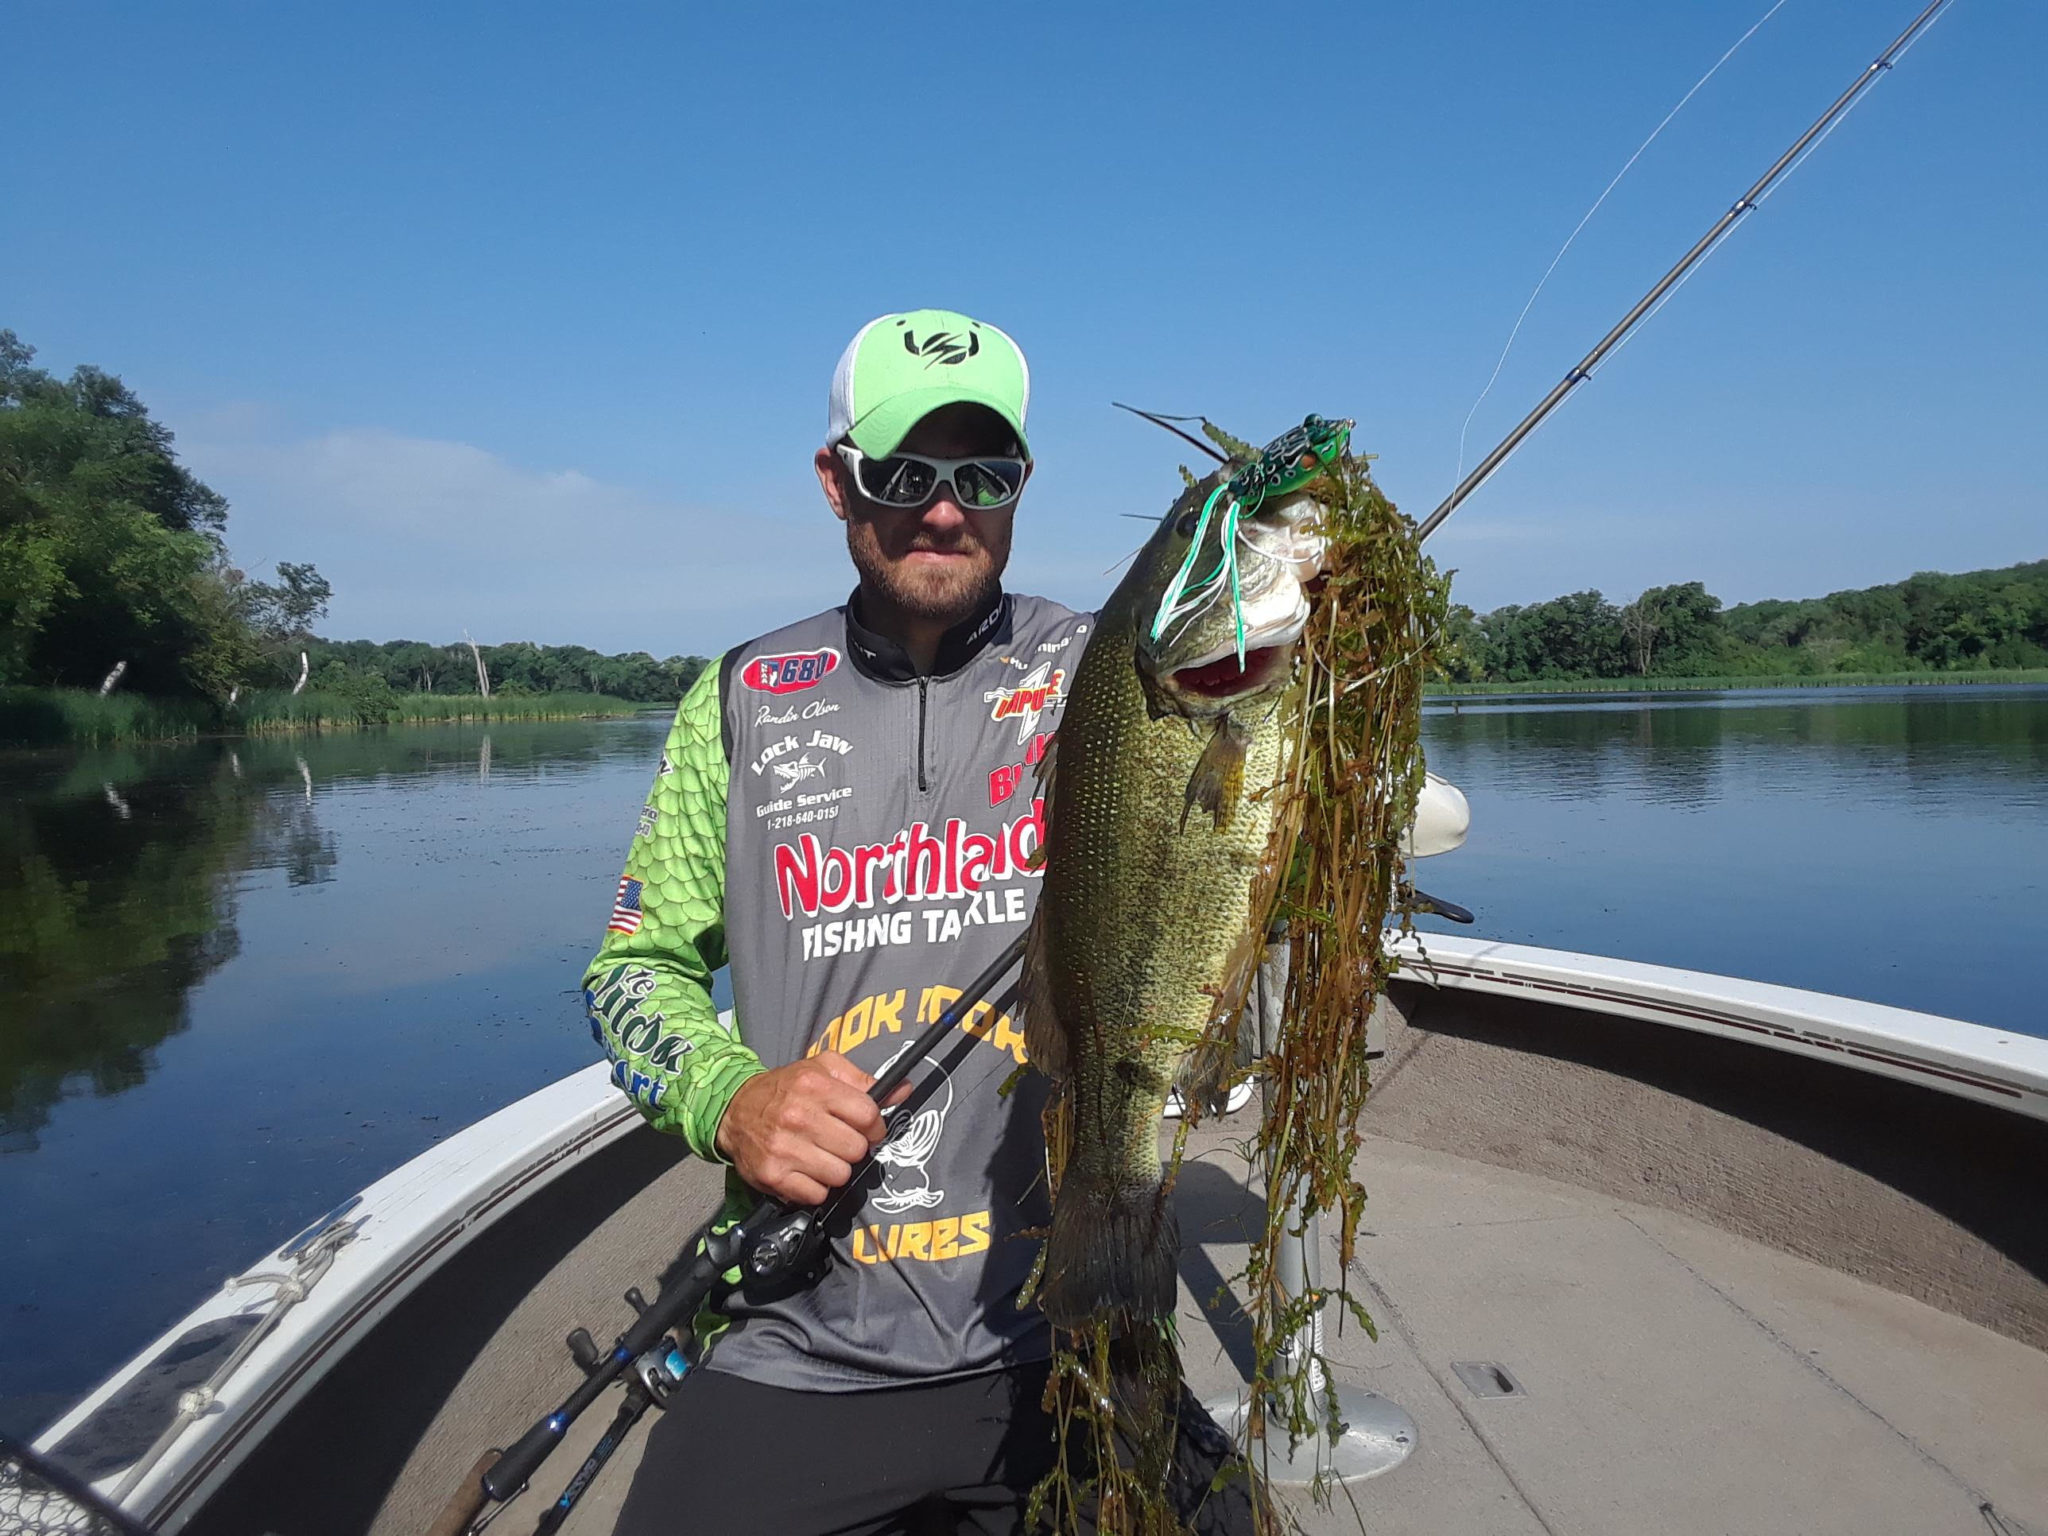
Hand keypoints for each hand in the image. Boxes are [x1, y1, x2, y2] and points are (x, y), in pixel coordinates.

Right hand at [715, 1053, 911, 1205]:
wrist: (734, 1110)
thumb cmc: (785, 1088)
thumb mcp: (821, 1068)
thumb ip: (863, 1079)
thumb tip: (903, 1090)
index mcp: (815, 1085)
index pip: (868, 1115)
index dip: (874, 1125)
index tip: (866, 1128)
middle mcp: (799, 1116)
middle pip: (857, 1149)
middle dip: (853, 1148)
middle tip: (838, 1142)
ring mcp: (784, 1148)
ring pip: (840, 1175)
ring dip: (835, 1169)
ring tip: (820, 1155)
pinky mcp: (773, 1175)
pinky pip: (817, 1194)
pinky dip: (815, 1187)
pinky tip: (804, 1170)